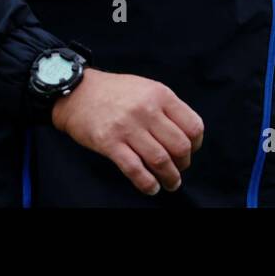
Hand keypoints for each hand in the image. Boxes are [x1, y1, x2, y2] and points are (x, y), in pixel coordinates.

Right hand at [51, 68, 204, 194]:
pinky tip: (151, 187)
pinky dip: (147, 183)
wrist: (78, 92)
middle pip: (179, 146)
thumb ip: (167, 107)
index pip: (192, 125)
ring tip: (171, 184)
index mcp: (161, 95)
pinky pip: (134, 169)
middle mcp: (147, 110)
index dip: (196, 144)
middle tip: (180, 169)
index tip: (191, 151)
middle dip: (183, 163)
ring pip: (160, 160)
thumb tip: (186, 135)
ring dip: (170, 177)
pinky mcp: (109, 142)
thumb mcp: (147, 88)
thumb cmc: (116, 91)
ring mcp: (128, 127)